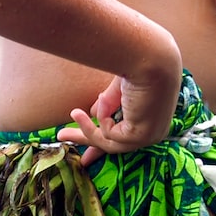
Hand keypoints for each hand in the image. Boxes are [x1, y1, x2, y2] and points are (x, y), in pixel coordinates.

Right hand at [59, 62, 181, 160]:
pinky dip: (102, 117)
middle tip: (61, 136)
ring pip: (109, 142)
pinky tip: (103, 99)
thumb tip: (92, 113)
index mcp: (152, 120)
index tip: (85, 158)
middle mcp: (154, 132)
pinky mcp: (140, 136)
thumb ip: (107, 104)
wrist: (150, 57)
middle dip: (87, 140)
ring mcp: (149, 136)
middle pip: (114, 145)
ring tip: (74, 112)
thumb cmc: (140, 65)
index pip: (126, 138)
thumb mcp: (118, 90)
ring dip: (88, 128)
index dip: (103, 143)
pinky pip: (110, 134)